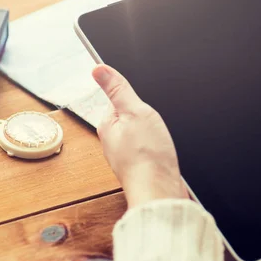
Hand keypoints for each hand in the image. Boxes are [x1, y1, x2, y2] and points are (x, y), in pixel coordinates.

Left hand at [92, 64, 187, 207]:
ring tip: (159, 144)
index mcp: (107, 125)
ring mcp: (126, 157)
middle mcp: (112, 142)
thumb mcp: (135, 111)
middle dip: (147, 120)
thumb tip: (98, 68)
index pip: (118, 101)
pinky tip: (163, 155)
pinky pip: (149, 151)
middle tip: (155, 129)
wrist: (160, 192)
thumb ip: (118, 89)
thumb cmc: (148, 156)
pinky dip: (158, 150)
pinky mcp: (140, 168)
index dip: (135, 101)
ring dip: (154, 137)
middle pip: (132, 118)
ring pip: (142, 136)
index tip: (145, 110)